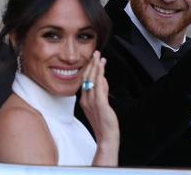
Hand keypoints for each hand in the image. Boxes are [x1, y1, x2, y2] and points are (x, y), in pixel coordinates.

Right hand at [80, 51, 118, 165]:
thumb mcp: (101, 104)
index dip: (89, 68)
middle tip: (95, 53)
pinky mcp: (100, 104)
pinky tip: (102, 68)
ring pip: (92, 80)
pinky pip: (99, 87)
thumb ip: (102, 91)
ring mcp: (92, 102)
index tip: (93, 59)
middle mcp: (86, 100)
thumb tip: (103, 79)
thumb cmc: (104, 122)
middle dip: (92, 64)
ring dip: (96, 67)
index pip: (85, 81)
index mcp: (84, 100)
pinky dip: (100, 76)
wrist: (106, 136)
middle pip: (87, 78)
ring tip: (99, 57)